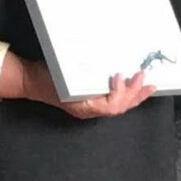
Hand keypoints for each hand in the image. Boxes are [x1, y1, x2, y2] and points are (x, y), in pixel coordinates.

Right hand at [25, 63, 154, 119]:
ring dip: (135, 96)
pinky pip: (114, 101)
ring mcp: (92, 107)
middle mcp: (90, 110)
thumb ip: (82, 76)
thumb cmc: (45, 77)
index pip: (110, 106)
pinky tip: (134, 86)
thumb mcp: (62, 75)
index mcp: (84, 107)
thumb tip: (108, 69)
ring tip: (148, 86)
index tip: (120, 76)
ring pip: (119, 107)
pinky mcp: (93, 100)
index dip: (119, 93)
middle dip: (134, 94)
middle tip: (143, 78)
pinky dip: (126, 94)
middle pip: (118, 108)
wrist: (31, 81)